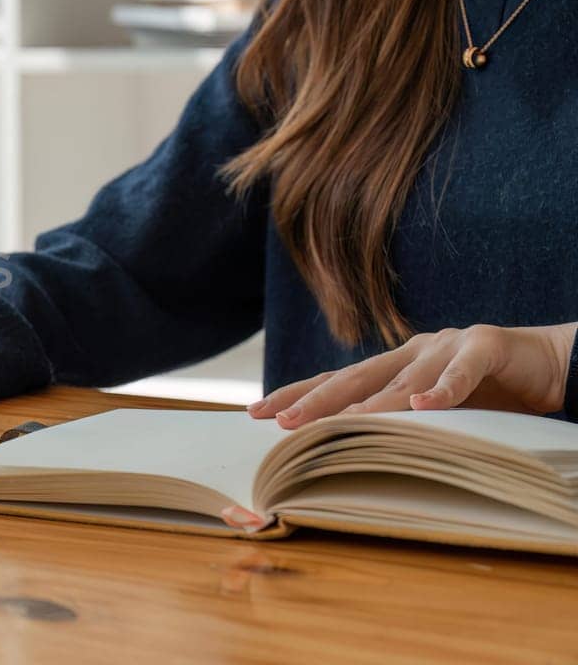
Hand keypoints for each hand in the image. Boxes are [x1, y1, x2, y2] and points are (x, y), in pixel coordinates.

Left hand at [248, 323, 575, 429]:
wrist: (548, 363)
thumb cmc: (486, 393)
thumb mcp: (433, 413)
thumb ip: (397, 424)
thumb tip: (344, 456)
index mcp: (392, 366)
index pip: (335, 381)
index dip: (297, 395)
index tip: (256, 413)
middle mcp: (411, 352)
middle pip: (355, 377)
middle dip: (316, 401)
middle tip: (282, 422)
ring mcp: (446, 346)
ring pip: (403, 378)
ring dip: (372, 403)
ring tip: (341, 423)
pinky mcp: (485, 346)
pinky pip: (462, 372)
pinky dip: (444, 388)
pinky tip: (426, 405)